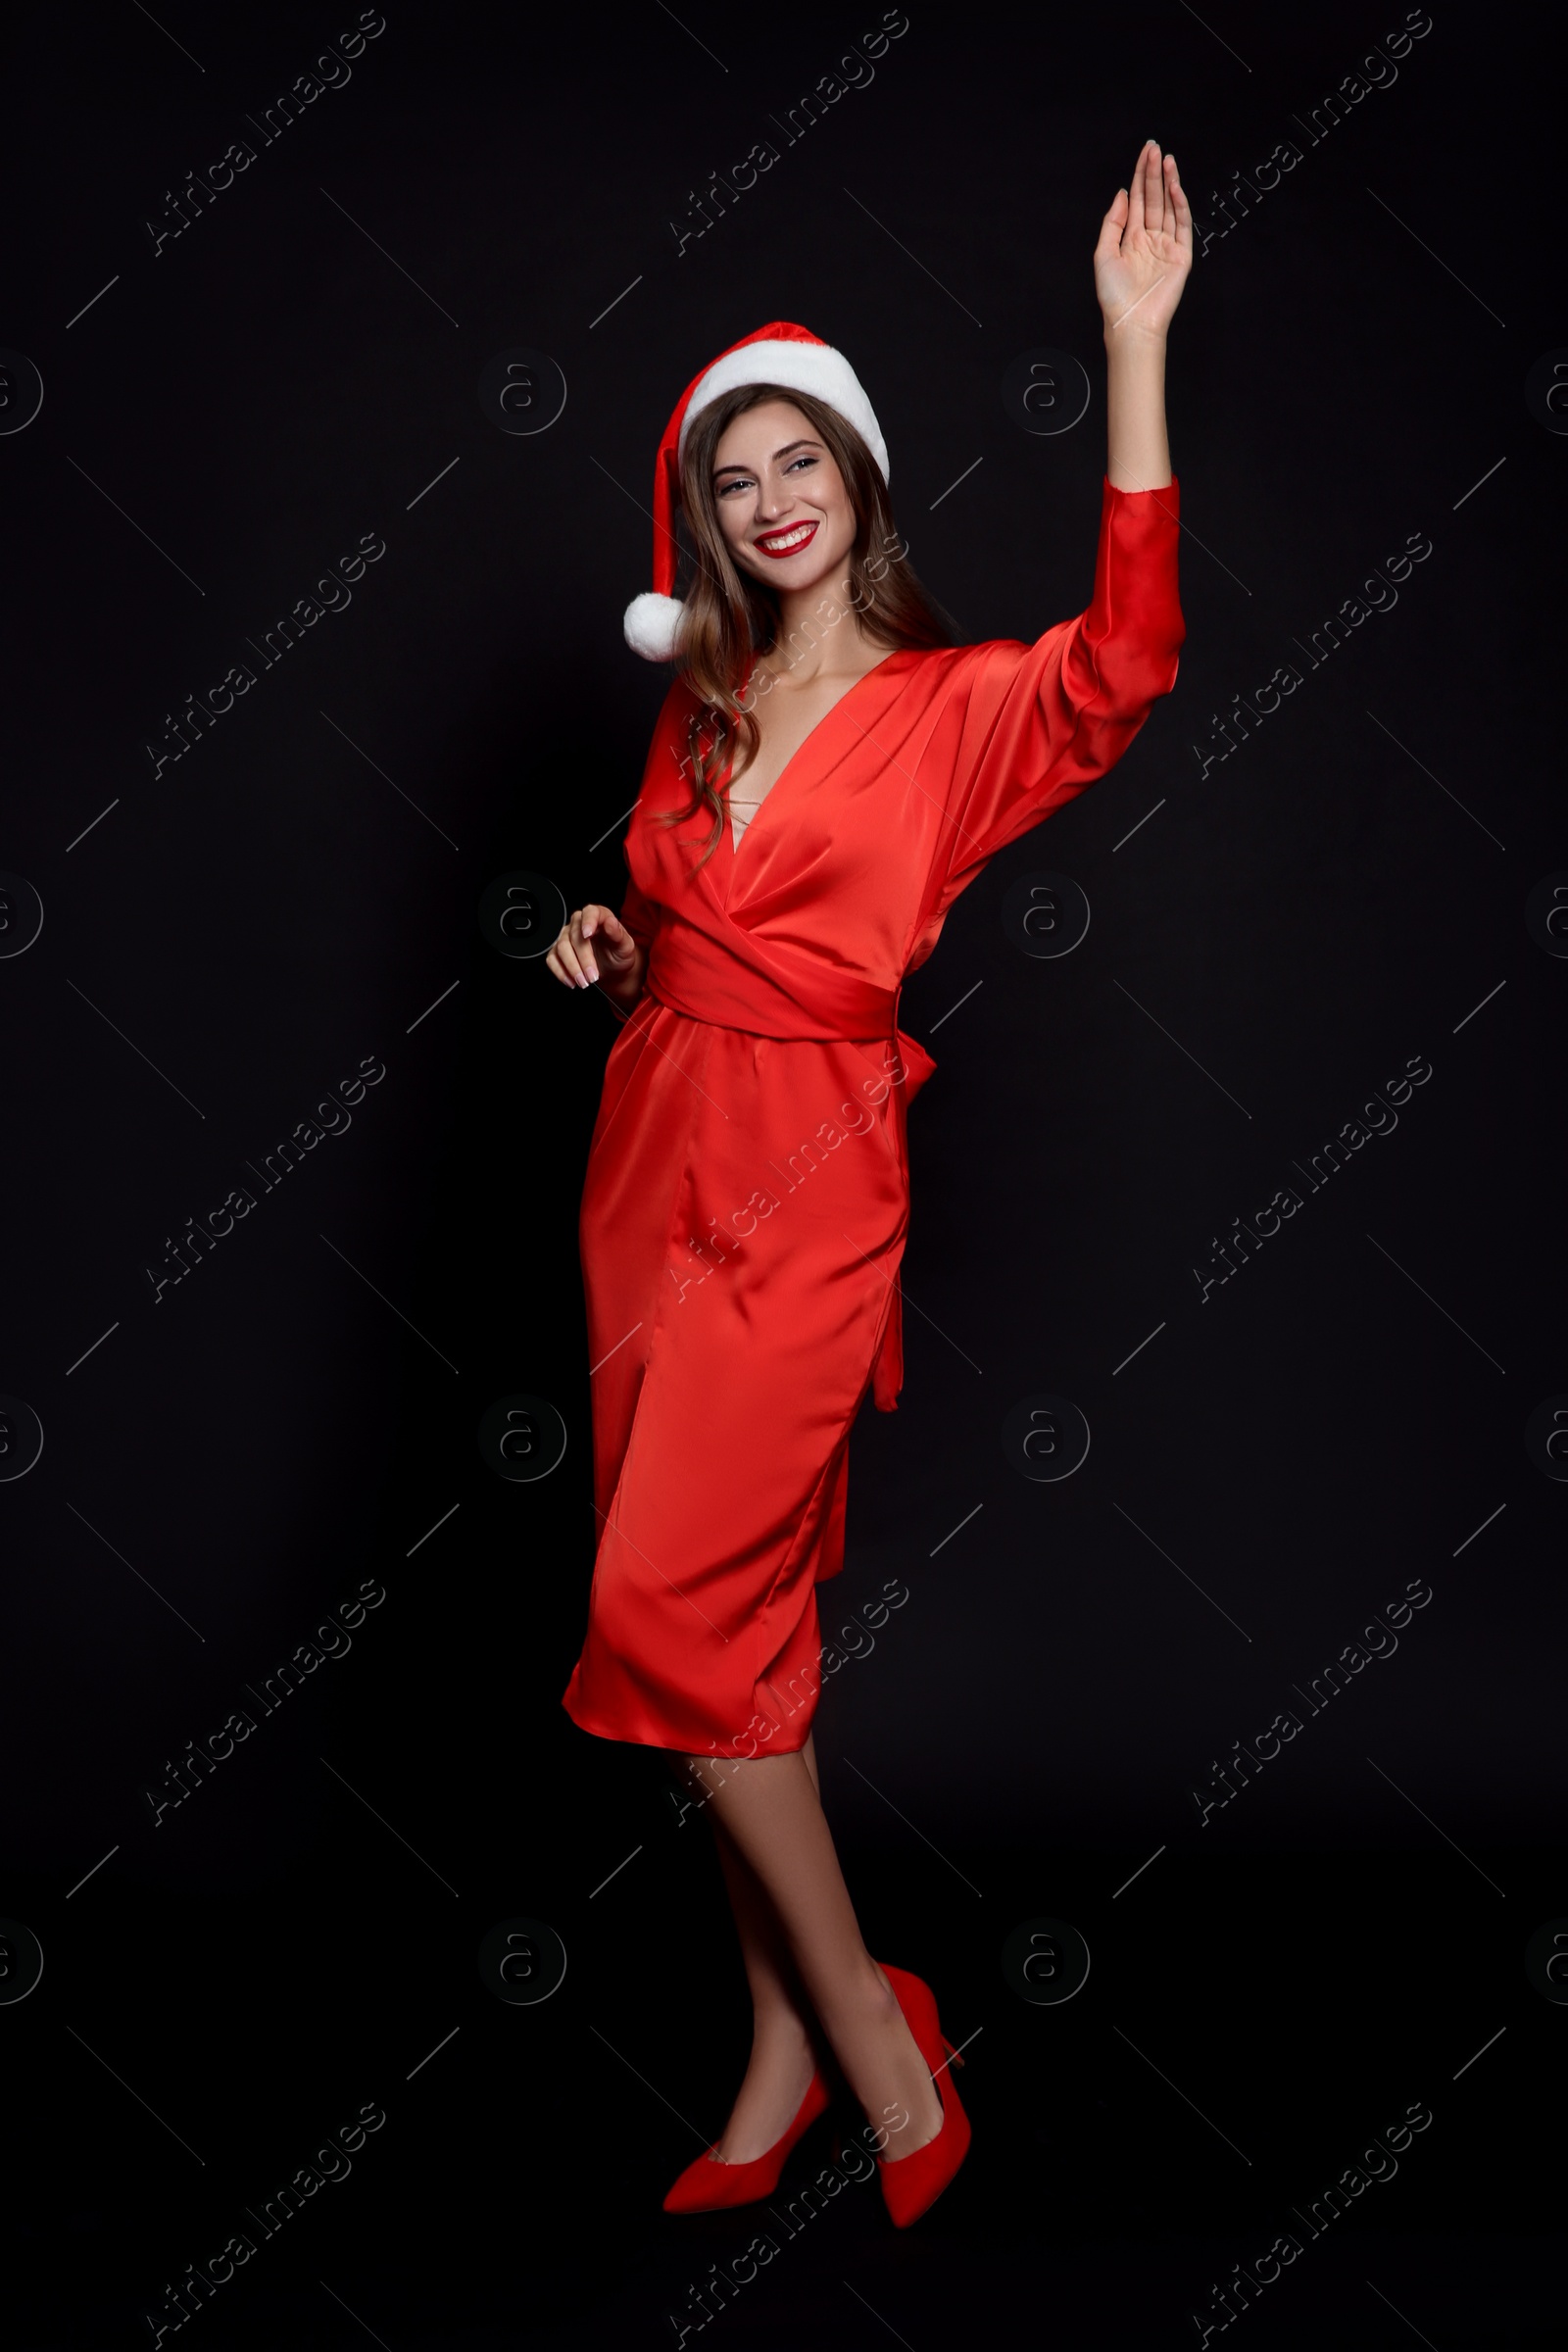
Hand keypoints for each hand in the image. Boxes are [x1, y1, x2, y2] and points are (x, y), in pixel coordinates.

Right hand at [546, 904, 644, 1003]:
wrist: (613, 969)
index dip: (588, 921)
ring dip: (572, 967)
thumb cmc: (619, 954)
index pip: (590, 912)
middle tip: (593, 976)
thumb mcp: (626, 946)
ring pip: (561, 948)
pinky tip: (572, 981)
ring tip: (584, 982)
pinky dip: (560, 972)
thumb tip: (610, 922)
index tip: (588, 935)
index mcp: (598, 916)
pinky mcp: (557, 951)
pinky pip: (552, 959)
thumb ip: (618, 933)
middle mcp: (579, 923)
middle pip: (575, 936)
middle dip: (583, 959)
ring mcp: (566, 936)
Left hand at [1094, 140, 1191, 341]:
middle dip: (1154, 173)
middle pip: (1154, 199)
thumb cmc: (1114, 296)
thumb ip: (1112, 221)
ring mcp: (1167, 246)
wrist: (1130, 322)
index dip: (1140, 176)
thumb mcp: (1103, 253)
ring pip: (1169, 207)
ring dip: (1168, 183)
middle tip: (1155, 149)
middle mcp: (1150, 239)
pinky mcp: (1181, 255)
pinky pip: (1182, 224)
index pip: (1138, 200)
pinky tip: (1174, 187)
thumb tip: (1122, 193)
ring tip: (1167, 160)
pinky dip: (1179, 204)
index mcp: (1131, 239)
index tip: (1144, 154)